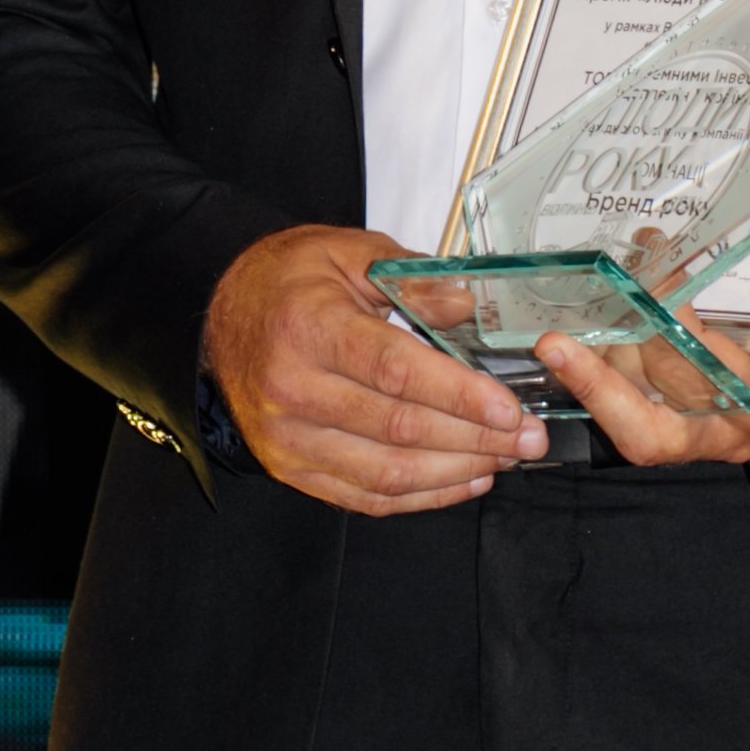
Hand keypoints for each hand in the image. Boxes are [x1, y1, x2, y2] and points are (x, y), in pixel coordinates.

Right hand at [201, 225, 545, 513]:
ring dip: (457, 471)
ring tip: (506, 458)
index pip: (393, 370)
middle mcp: (293, 390)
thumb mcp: (347, 253)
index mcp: (308, 327)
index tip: (509, 408)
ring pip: (387, 472)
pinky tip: (464, 478)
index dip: (457, 394)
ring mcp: (288, 439)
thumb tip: (475, 307)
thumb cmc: (286, 281)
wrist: (219, 316)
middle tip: (530, 437)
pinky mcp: (291, 469)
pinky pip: (365, 497)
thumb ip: (413, 278)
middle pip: (399, 427)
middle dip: (476, 437)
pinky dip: (423, 496)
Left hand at [536, 274, 749, 467]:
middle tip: (584, 316)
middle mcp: (731, 428)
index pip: (727, 389)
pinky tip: (557, 347)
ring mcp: (689, 429)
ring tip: (558, 333)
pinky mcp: (653, 418)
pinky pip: (615, 416)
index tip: (663, 291)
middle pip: (668, 409)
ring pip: (633, 418)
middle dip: (625, 358)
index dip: (689, 344)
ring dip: (596, 373)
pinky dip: (585, 385)